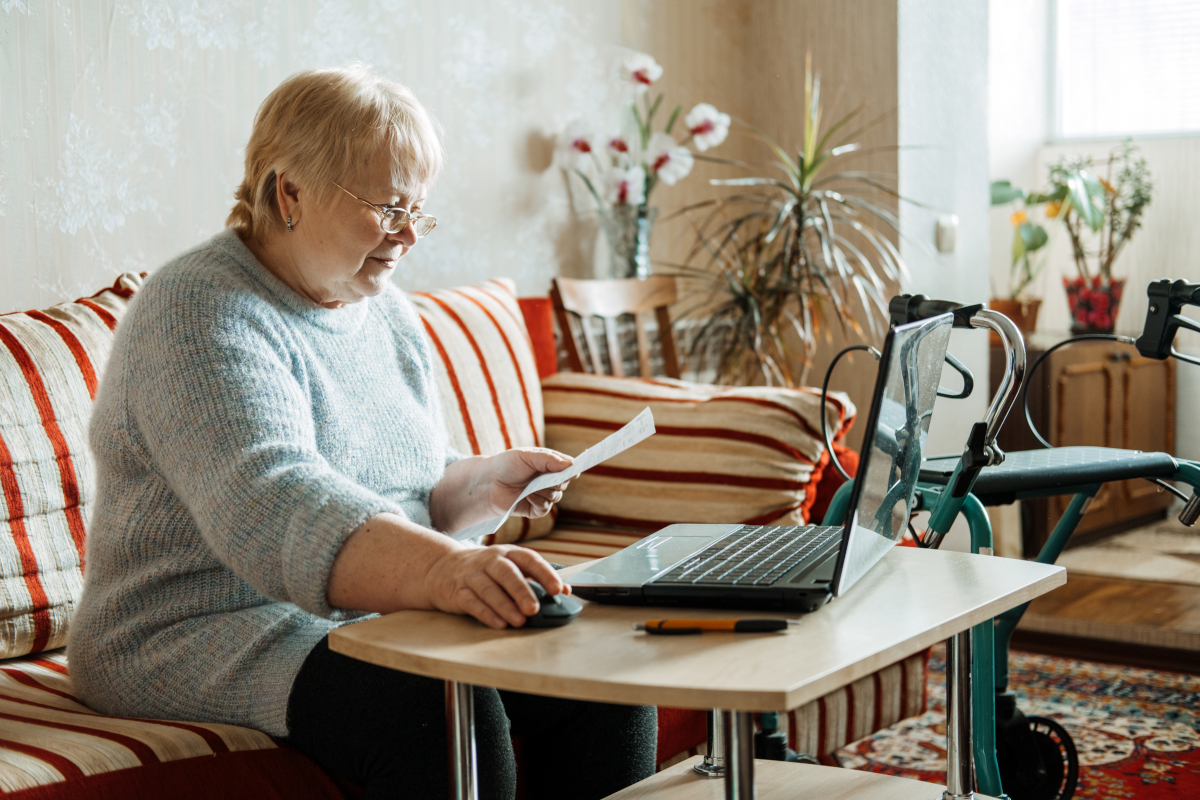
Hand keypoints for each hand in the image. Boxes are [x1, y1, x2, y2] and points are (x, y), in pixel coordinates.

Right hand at [424, 543, 568, 628]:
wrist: (441, 568)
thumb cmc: (485, 570)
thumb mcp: (510, 567)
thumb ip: (536, 578)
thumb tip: (565, 590)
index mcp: (508, 553)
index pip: (529, 559)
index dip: (545, 574)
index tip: (558, 589)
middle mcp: (490, 561)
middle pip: (507, 573)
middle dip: (522, 591)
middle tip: (534, 609)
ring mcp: (472, 575)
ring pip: (489, 589)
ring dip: (505, 606)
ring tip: (519, 621)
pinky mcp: (457, 591)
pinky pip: (472, 602)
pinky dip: (486, 613)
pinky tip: (499, 623)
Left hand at [482, 447, 573, 518]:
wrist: (488, 482)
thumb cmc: (506, 465)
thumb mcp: (527, 456)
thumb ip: (549, 459)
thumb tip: (571, 464)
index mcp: (549, 464)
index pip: (569, 467)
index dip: (571, 470)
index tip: (572, 472)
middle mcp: (548, 479)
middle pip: (564, 483)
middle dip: (554, 481)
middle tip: (540, 478)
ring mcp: (542, 494)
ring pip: (556, 497)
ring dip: (544, 492)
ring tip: (529, 487)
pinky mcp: (535, 508)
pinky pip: (545, 509)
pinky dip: (538, 503)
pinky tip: (527, 497)